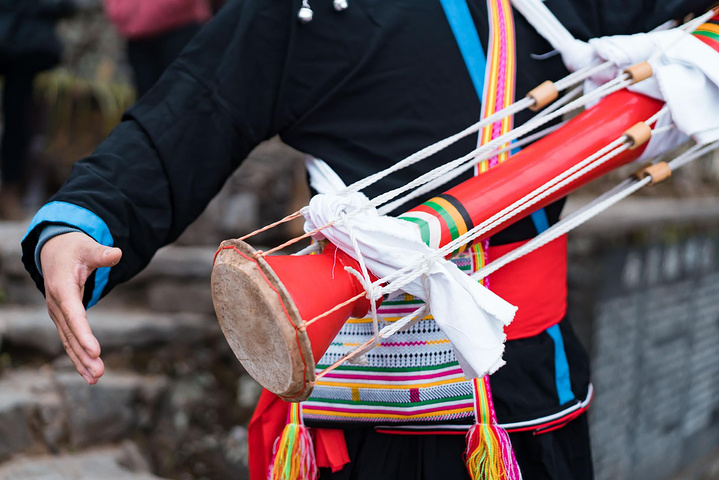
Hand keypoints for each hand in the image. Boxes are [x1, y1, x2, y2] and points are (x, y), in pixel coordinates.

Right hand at [40, 232, 121, 383]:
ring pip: (69, 341)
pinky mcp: (63, 319)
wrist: (55, 251)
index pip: (74, 314)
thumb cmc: (74, 249)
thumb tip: (117, 254)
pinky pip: (70, 341)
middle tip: (100, 372)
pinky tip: (88, 374)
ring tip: (96, 378)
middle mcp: (57, 305)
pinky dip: (78, 357)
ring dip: (81, 361)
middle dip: (84, 354)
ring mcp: (58, 314)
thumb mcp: (87, 247)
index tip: (96, 350)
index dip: (84, 333)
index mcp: (62, 288)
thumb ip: (101, 253)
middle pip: (71, 333)